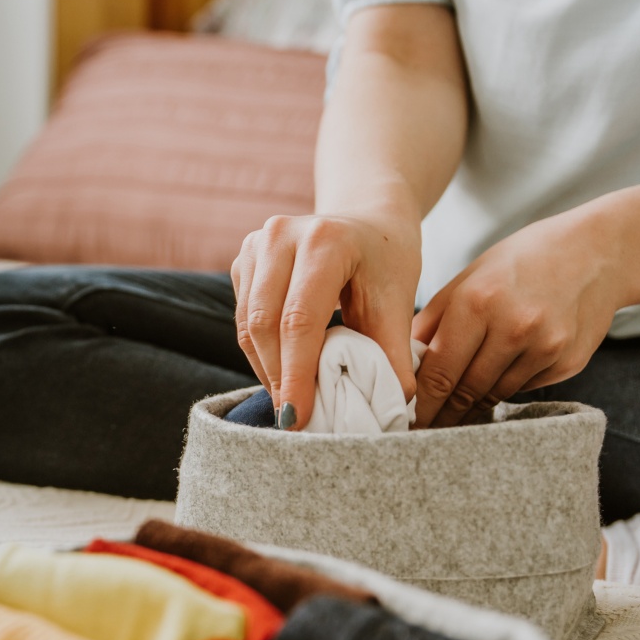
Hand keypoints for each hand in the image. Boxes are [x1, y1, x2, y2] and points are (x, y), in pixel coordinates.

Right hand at [231, 213, 421, 429]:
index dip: (296, 374)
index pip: (300, 319)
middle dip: (278, 377)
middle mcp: (281, 235)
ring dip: (266, 369)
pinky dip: (261, 352)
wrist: (367, 220)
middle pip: (264, 324)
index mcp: (325, 240)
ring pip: (246, 325)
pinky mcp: (242, 260)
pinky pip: (242, 319)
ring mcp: (255, 245)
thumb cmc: (386, 261)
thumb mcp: (398, 301)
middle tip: (293, 418)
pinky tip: (283, 371)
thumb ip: (393, 353)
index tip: (297, 418)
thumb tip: (394, 409)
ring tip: (289, 400)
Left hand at [412, 208, 624, 426]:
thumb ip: (431, 323)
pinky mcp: (569, 361)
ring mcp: (546, 347)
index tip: (406, 422)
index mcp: (477, 303)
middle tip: (423, 430)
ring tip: (453, 413)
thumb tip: (400, 365)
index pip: (438, 372)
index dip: (420, 405)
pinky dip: (506, 387)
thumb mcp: (466, 280)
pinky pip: (524, 388)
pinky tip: (500, 377)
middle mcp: (514, 327)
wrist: (595, 253)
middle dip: (442, 414)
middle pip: (466, 390)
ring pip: (494, 395)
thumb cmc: (518, 264)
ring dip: (472, 405)